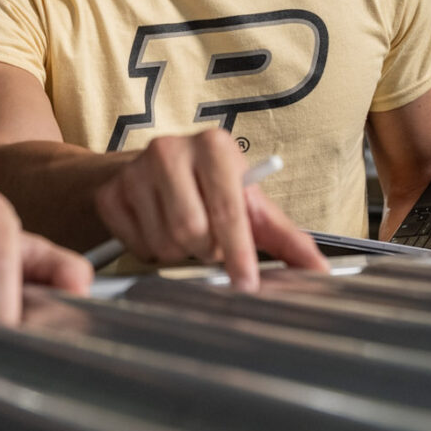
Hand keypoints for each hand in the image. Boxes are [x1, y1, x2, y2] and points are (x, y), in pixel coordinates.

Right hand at [91, 131, 327, 289]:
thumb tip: (320, 270)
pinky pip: (136, 245)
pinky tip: (158, 230)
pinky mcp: (110, 193)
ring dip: (180, 252)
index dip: (238, 253)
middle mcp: (170, 149)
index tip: (245, 284)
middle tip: (210, 240)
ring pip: (164, 242)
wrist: (158, 172)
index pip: (228, 210)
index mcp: (214, 147)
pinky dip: (152, 250)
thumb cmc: (214, 190)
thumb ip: (287, 239)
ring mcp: (134, 170)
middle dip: (206, 249)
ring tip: (187, 233)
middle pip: (192, 231)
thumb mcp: (252, 207)